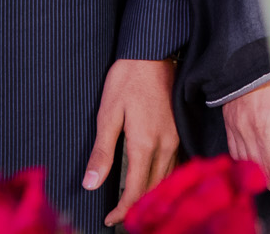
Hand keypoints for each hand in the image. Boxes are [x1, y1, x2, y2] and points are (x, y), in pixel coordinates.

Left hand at [84, 58, 180, 224]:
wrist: (153, 53)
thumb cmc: (127, 80)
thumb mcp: (107, 115)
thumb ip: (102, 152)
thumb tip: (90, 184)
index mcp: (144, 144)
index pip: (136, 190)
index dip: (123, 210)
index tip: (109, 219)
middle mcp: (165, 145)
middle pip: (155, 188)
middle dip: (138, 206)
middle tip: (119, 216)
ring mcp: (176, 137)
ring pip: (168, 177)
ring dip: (152, 193)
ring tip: (135, 203)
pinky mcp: (180, 128)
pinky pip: (176, 163)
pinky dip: (165, 178)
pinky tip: (155, 179)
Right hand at [221, 56, 269, 199]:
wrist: (254, 39)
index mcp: (268, 126)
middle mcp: (248, 131)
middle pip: (264, 174)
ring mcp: (236, 126)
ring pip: (250, 165)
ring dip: (269, 177)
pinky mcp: (231, 119)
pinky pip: (238, 152)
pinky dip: (253, 162)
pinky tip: (265, 160)